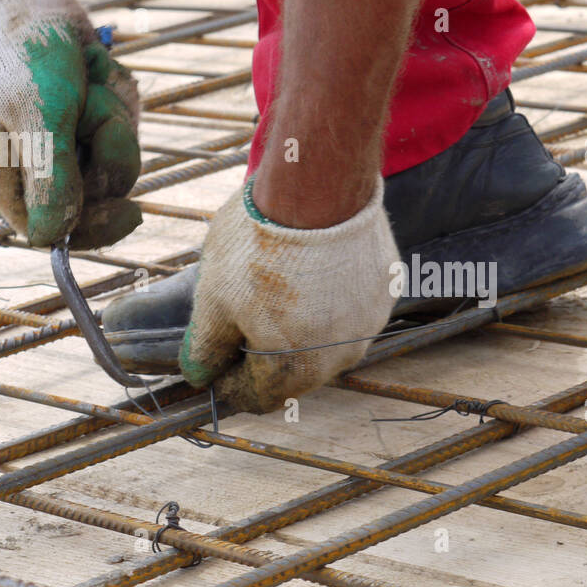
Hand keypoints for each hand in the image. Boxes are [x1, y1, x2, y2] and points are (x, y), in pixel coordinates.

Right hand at [0, 0, 141, 248]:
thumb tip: (56, 239)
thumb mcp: (37, 117)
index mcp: (3, 178)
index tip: (130, 210)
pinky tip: (94, 67)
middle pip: (97, 196)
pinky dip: (117, 94)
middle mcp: (32, 166)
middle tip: (89, 105)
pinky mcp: (89, 118)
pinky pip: (122, 124)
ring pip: (117, 157)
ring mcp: (64, 141)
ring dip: (113, 113)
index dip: (94, 228)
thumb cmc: (19, 54)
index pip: (52, 233)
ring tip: (87, 77)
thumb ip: (50, 178)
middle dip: (107, 149)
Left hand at [179, 179, 399, 412]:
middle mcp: (338, 358)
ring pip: (326, 343)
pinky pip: (351, 310)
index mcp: (293, 369)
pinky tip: (310, 268)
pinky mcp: (385, 293)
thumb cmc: (259, 247)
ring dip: (301, 328)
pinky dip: (330, 300)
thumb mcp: (213, 299)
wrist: (319, 189)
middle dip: (265, 355)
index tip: (215, 359)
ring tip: (278, 286)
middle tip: (241, 317)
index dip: (229, 382)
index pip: (256, 398)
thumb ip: (206, 347)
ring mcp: (367, 326)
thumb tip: (201, 374)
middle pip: (294, 374)